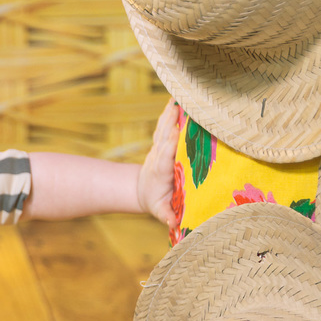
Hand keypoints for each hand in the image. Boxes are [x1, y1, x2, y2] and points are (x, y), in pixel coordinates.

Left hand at [137, 98, 179, 224]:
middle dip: (171, 122)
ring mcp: (158, 148)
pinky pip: (165, 126)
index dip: (170, 143)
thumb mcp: (160, 211)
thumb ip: (166, 215)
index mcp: (161, 171)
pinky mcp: (161, 143)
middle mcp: (158, 156)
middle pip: (164, 137)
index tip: (176, 129)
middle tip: (179, 105)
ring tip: (177, 96)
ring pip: (163, 128)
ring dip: (169, 113)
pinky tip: (175, 99)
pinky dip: (169, 113)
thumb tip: (172, 223)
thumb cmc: (156, 203)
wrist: (141, 192)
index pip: (165, 155)